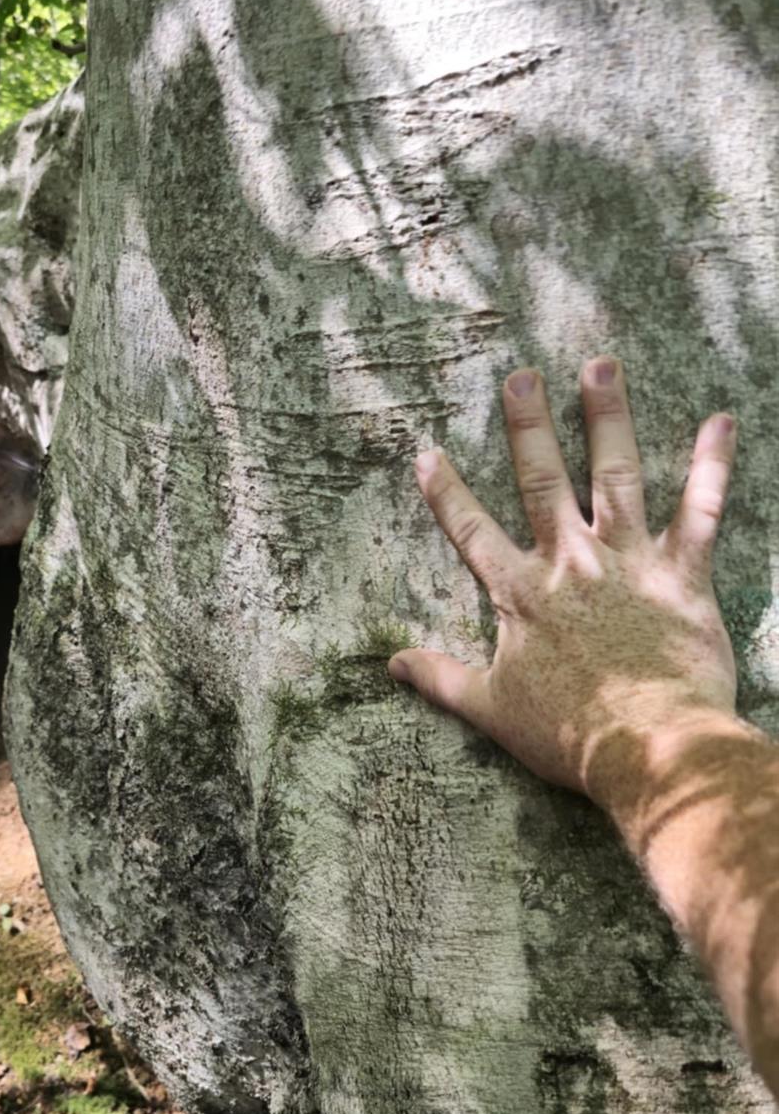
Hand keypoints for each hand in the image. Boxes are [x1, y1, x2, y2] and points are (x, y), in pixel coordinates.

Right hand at [388, 358, 739, 805]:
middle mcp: (571, 563)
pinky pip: (701, 510)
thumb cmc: (567, 734)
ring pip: (616, 475)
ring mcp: (629, 561)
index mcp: (521, 594)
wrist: (647, 747)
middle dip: (528, 425)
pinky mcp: (682, 574)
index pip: (472, 531)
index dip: (446, 492)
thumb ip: (441, 678)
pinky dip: (712, 465)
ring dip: (608, 418)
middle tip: (521, 376)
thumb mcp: (490, 709)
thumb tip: (392, 663)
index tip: (427, 452)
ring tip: (601, 366)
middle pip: (543, 481)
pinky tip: (721, 421)